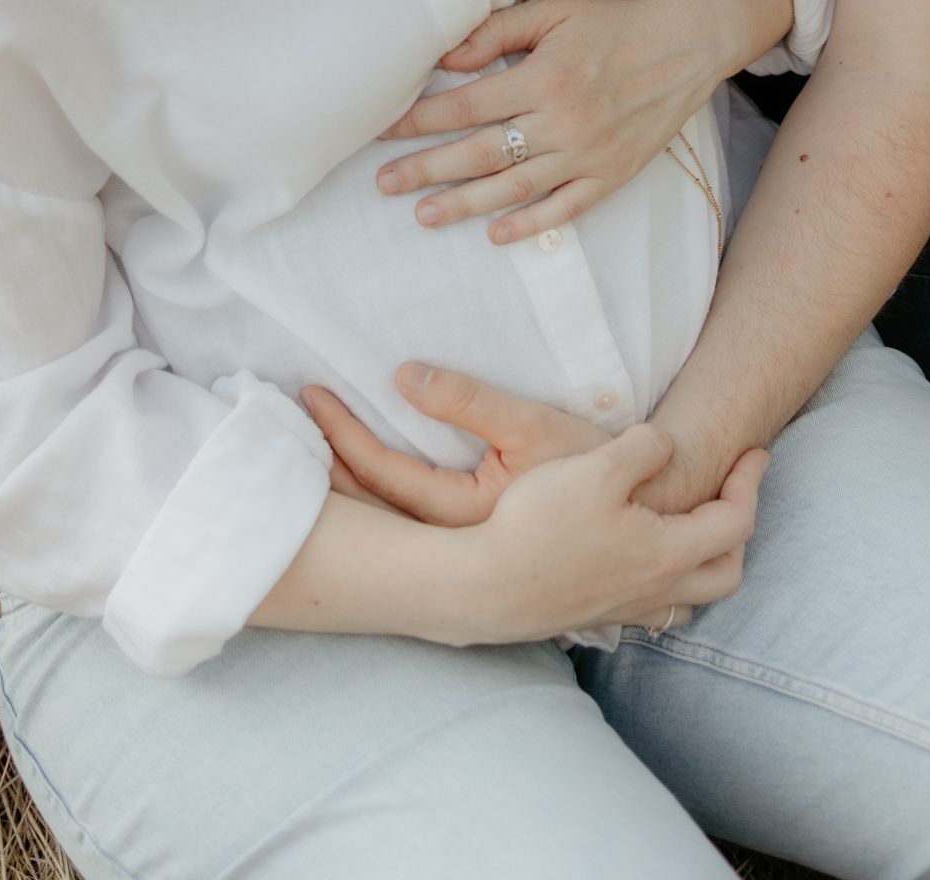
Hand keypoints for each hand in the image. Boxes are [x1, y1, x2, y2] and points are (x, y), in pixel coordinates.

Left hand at [303, 363, 606, 524]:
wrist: (643, 512)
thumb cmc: (590, 466)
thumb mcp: (531, 425)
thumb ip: (467, 401)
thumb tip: (403, 376)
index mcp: (465, 516)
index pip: (385, 475)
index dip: (342, 435)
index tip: (310, 395)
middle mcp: (456, 545)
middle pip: (372, 510)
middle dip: (327, 464)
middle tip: (286, 420)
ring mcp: (464, 552)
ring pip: (386, 521)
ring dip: (346, 483)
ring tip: (307, 442)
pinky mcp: (474, 547)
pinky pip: (407, 522)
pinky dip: (376, 496)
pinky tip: (359, 475)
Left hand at [377, 0, 789, 242]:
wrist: (686, 45)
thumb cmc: (612, 24)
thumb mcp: (553, 13)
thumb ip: (496, 32)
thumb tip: (445, 56)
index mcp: (543, 78)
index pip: (466, 106)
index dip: (420, 120)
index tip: (383, 130)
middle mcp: (562, 121)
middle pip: (480, 153)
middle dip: (427, 169)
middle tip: (384, 183)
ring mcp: (588, 153)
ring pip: (515, 188)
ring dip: (464, 203)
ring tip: (422, 215)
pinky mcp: (613, 174)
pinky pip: (565, 207)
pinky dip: (530, 224)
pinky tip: (495, 235)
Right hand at [464, 429, 768, 643]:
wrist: (486, 586)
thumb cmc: (543, 524)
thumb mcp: (599, 466)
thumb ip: (646, 448)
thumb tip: (667, 445)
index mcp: (669, 553)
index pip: (735, 521)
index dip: (750, 482)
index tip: (757, 453)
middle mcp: (656, 589)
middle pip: (726, 572)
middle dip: (738, 529)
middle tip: (733, 493)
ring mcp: (626, 609)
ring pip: (690, 600)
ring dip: (704, 567)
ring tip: (692, 534)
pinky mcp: (596, 617)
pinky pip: (653, 609)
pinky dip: (665, 586)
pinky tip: (640, 564)